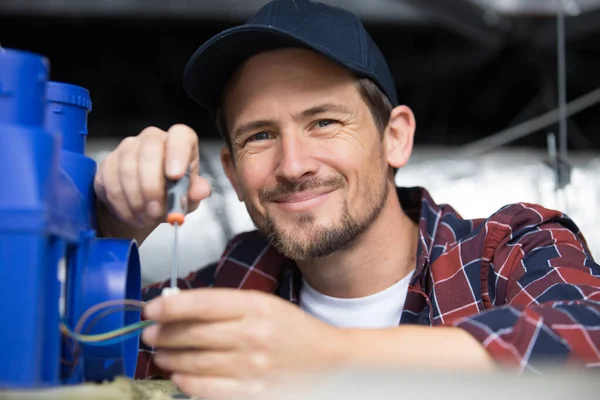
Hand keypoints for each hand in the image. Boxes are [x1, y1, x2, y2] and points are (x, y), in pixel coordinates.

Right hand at [94, 124, 211, 230]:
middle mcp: (153, 138)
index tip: (175, 176)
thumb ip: (195, 193)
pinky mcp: (108, 162)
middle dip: (152, 186)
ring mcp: (128, 147)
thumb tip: (202, 190)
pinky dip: (122, 204)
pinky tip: (132, 215)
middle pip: (150, 150)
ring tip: (146, 218)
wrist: (142, 209)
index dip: (177, 153)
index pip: (180, 135)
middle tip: (156, 211)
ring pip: (127, 168)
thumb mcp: (188, 198)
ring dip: (137, 200)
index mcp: (180, 142)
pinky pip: (110, 181)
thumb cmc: (170, 197)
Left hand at [141, 289, 344, 398]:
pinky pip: (207, 389)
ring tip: (158, 353)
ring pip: (194, 361)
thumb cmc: (291, 329)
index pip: (203, 303)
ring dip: (168, 357)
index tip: (151, 308)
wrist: (328, 361)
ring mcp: (252, 367)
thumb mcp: (263, 305)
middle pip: (194, 334)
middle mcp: (253, 335)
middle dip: (163, 333)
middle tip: (149, 332)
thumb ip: (224, 305)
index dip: (171, 306)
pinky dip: (185, 381)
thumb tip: (176, 307)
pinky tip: (177, 374)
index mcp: (257, 306)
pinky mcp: (251, 392)